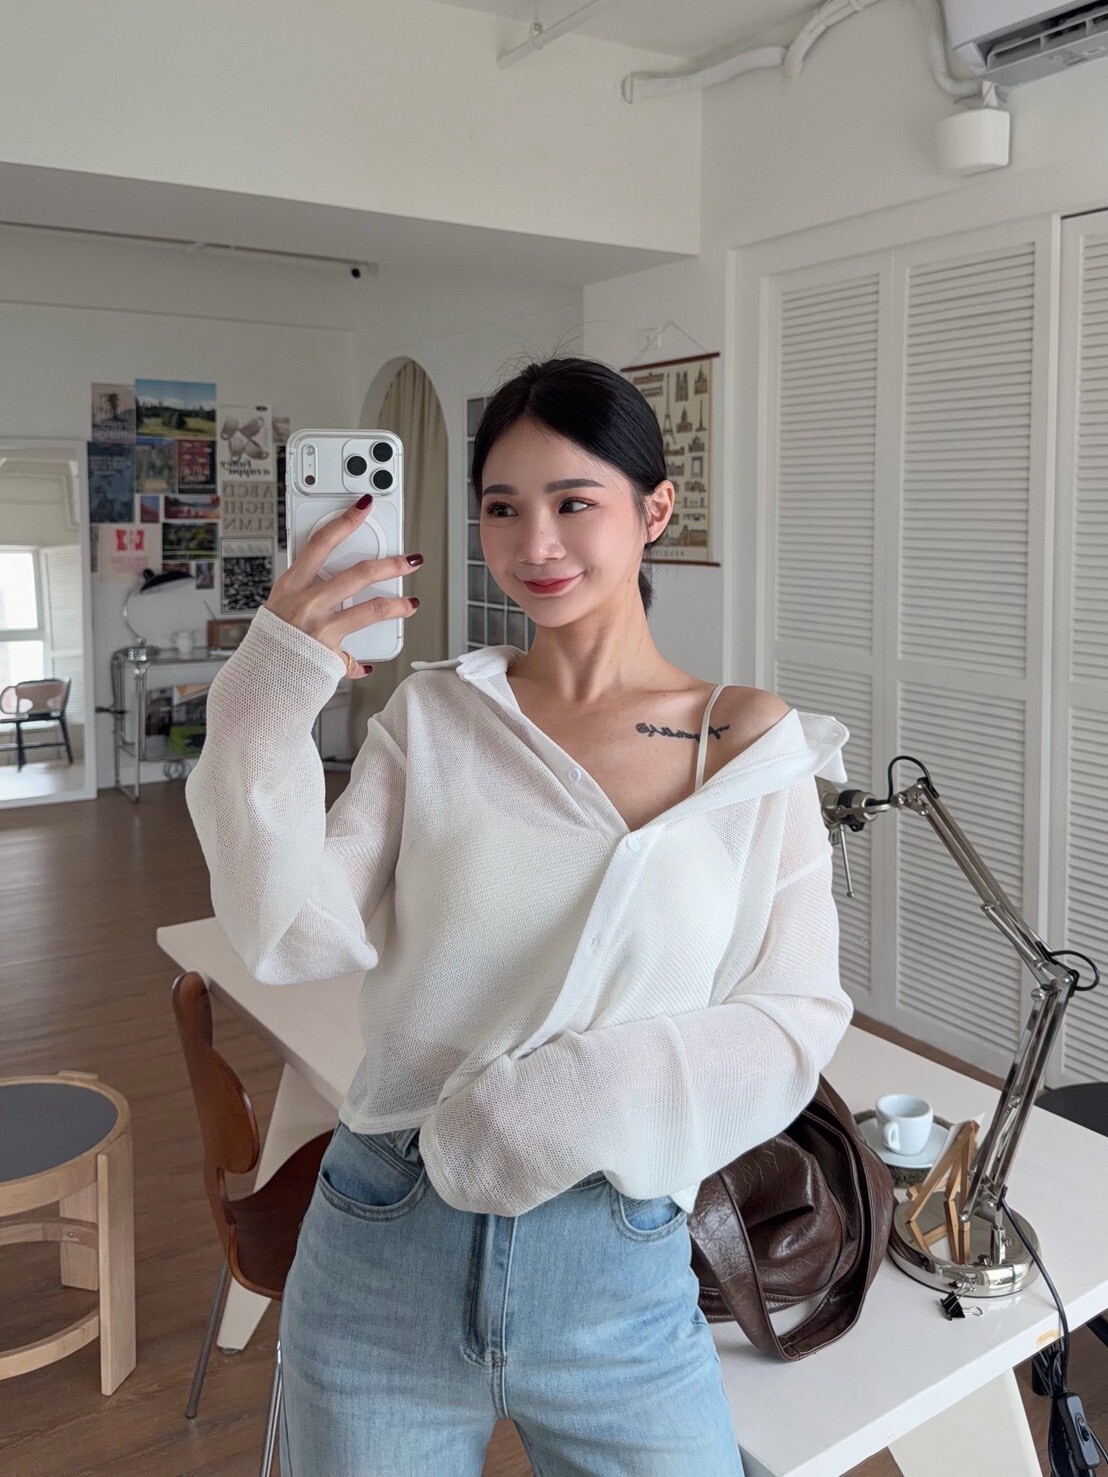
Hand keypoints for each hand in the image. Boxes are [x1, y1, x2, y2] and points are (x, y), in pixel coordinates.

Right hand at [264, 494, 421, 677]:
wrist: (256, 676)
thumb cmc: (269, 639)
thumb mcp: (280, 605)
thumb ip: (306, 593)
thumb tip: (325, 586)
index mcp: (292, 584)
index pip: (322, 542)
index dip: (346, 521)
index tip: (364, 507)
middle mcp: (308, 602)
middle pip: (360, 572)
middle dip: (391, 564)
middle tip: (409, 560)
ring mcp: (321, 626)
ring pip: (372, 608)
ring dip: (397, 605)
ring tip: (411, 603)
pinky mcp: (330, 652)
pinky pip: (353, 658)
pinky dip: (359, 663)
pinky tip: (367, 664)